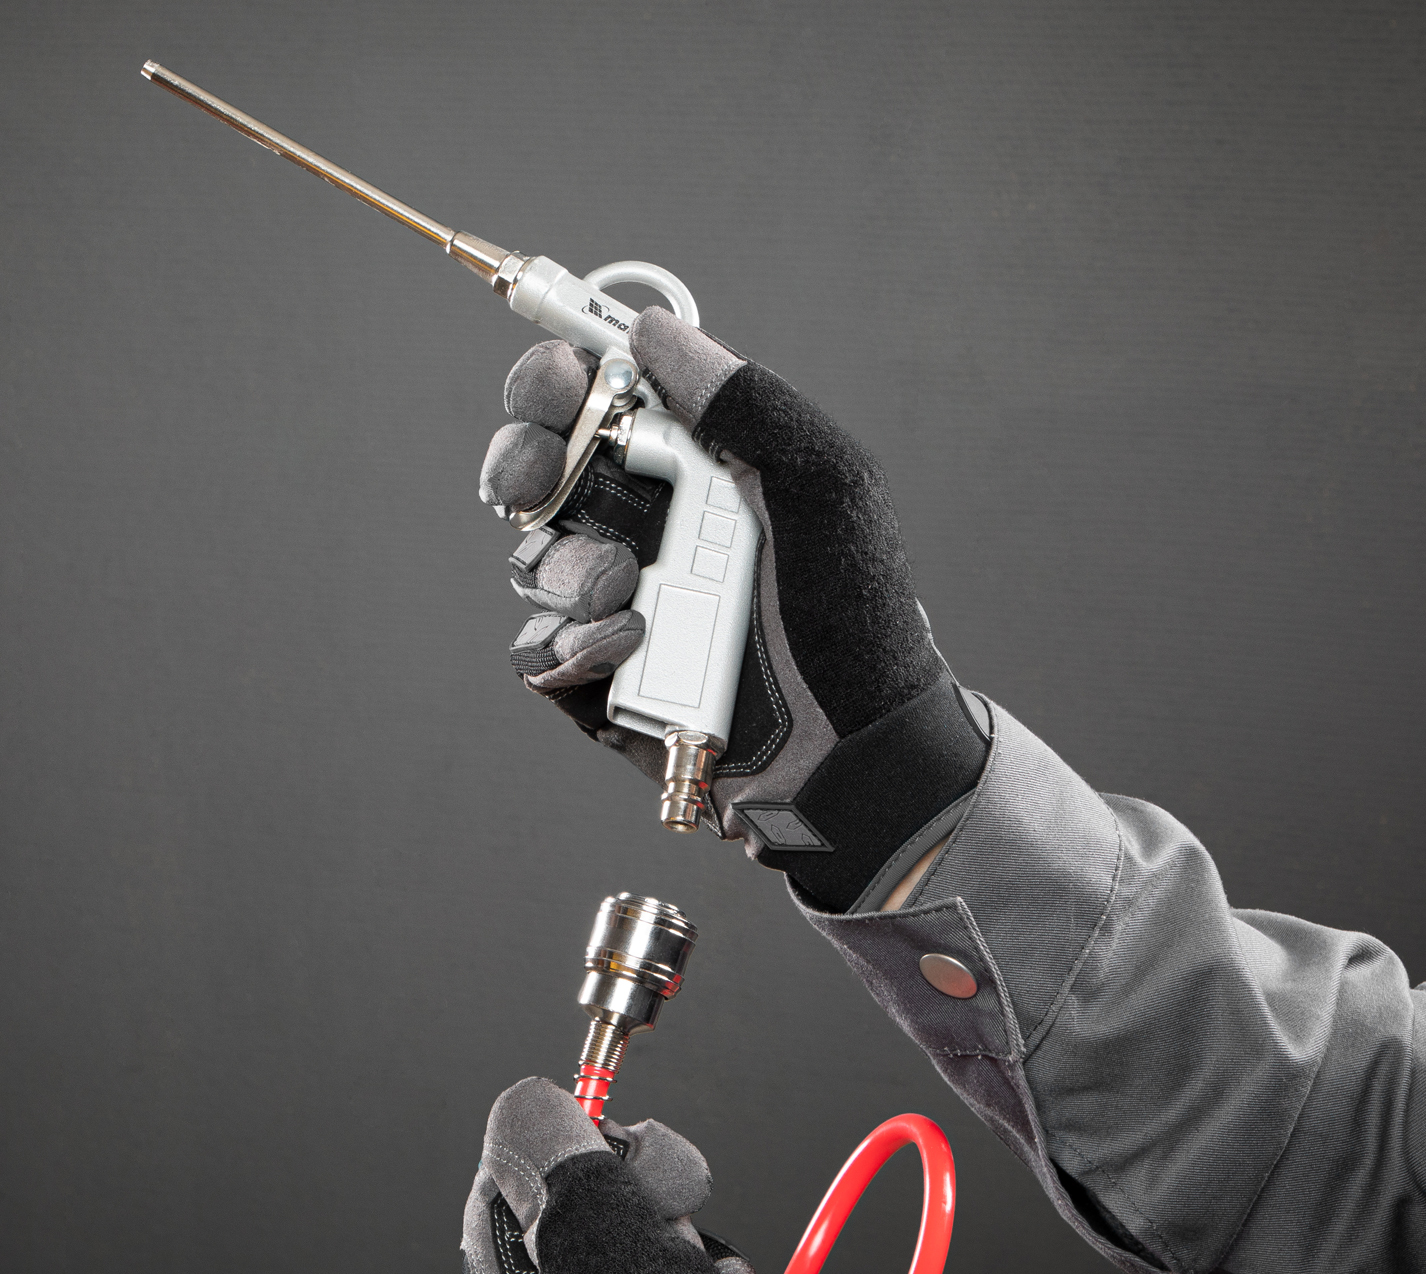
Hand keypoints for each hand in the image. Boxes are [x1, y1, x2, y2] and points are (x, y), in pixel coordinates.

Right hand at [478, 312, 990, 912]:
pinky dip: (567, 645)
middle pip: (542, 478)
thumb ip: (744, 401)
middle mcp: (653, 534)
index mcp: (699, 474)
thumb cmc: (858, 615)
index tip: (552, 383)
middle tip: (534, 482)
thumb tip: (650, 329)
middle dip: (523, 466)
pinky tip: (623, 648)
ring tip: (626, 595)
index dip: (559, 384)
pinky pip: (539, 653)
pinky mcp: (605, 687)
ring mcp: (624, 610)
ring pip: (534, 565)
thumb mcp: (824, 485)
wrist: (859, 749)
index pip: (601, 407)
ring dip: (566, 569)